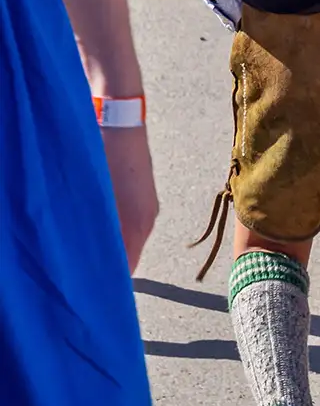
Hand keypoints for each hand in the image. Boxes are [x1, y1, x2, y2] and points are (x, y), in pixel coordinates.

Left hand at [101, 126, 159, 273]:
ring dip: (114, 246)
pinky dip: (118, 231)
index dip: (111, 277)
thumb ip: (97, 230)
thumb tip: (90, 257)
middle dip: (112, 264)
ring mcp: (148, 207)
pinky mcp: (143, 197)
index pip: (127, 265)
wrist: (120, 118)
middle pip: (131, 254)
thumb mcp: (96, 196)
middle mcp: (147, 219)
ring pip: (131, 239)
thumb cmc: (104, 154)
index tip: (93, 287)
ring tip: (89, 250)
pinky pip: (132, 224)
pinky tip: (99, 226)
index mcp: (137, 222)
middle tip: (86, 271)